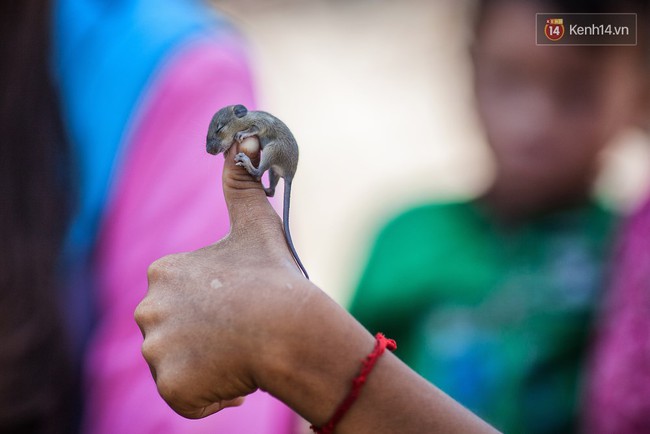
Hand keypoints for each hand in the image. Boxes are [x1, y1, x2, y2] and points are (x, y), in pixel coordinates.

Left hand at [134, 139, 307, 417]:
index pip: (180, 298)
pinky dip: (209, 394)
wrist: (293, 328)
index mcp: (163, 271)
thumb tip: (242, 139)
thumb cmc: (277, 279)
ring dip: (208, 365)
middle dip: (206, 336)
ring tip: (240, 354)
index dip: (213, 305)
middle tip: (242, 332)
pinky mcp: (172, 385)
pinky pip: (186, 395)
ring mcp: (158, 349)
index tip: (240, 305)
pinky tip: (237, 379)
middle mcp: (149, 308)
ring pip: (179, 364)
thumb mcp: (258, 225)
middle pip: (175, 332)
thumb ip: (242, 184)